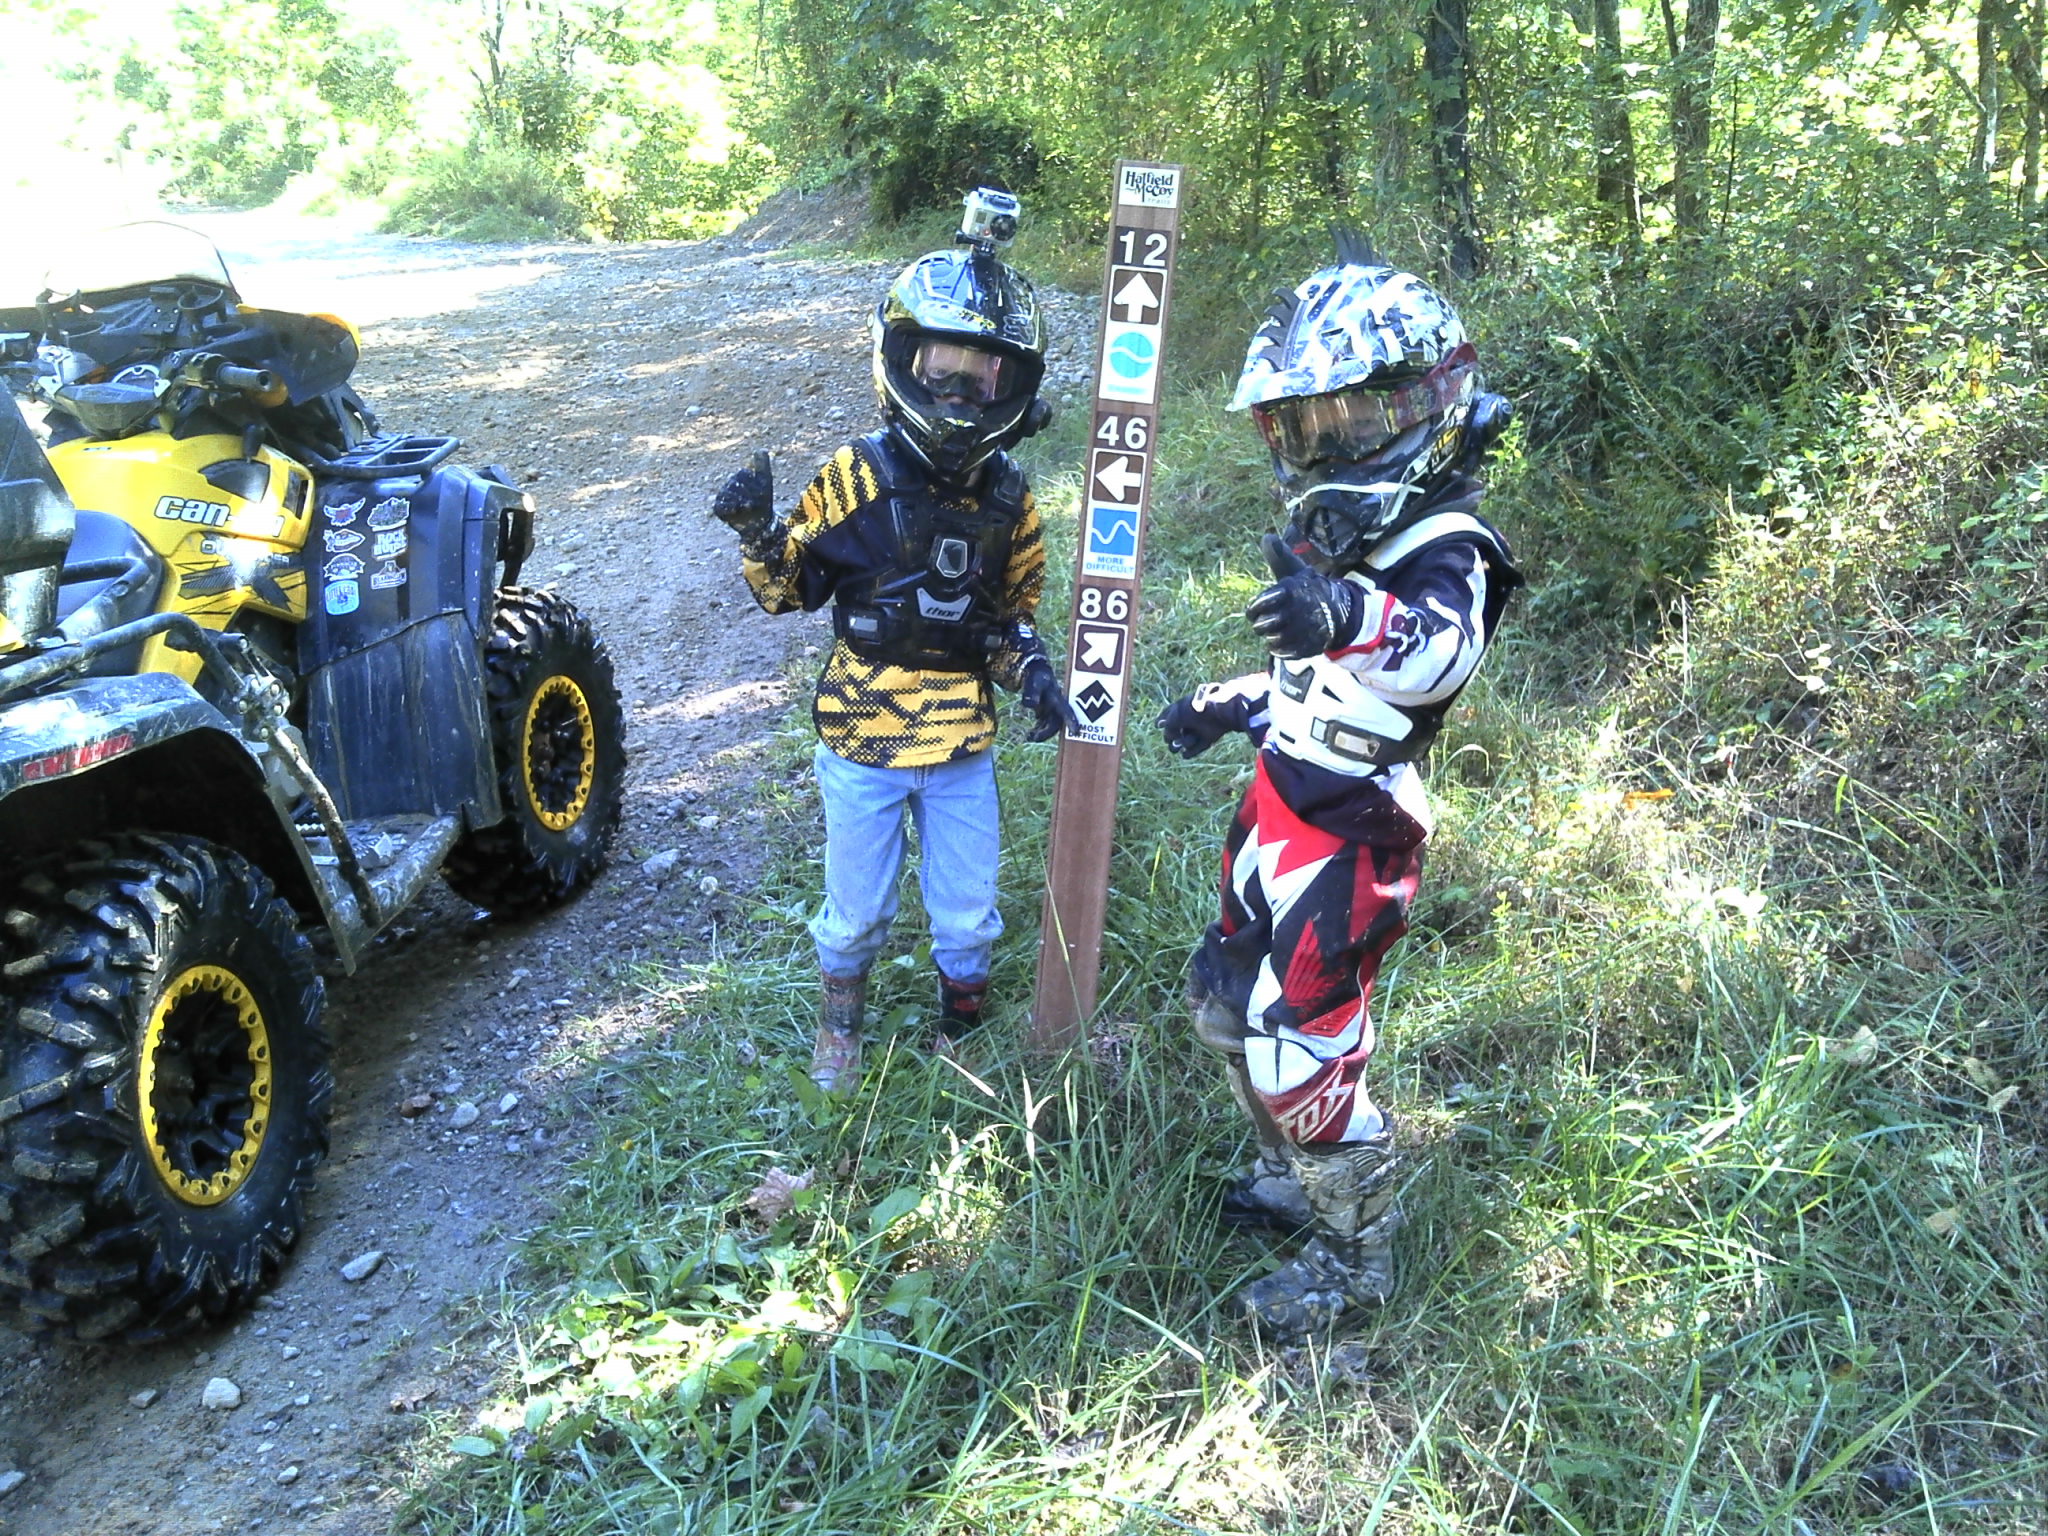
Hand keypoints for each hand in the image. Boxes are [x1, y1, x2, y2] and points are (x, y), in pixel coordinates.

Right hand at [713, 451, 775, 545]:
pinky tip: (737, 511)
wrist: (761, 522)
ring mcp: (723, 496)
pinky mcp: (718, 508)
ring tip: (748, 508)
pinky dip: (729, 508)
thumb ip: (762, 465)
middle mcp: (729, 484)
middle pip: (735, 484)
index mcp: (739, 476)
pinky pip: (720, 506)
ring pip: (727, 494)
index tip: (761, 493)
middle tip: (755, 503)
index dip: (754, 485)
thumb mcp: (765, 481)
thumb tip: (760, 449)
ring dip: (740, 502)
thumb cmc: (763, 501)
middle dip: (748, 495)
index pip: (743, 474)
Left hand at [1020, 660, 1080, 741]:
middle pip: (1057, 723)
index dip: (1072, 721)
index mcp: (1057, 698)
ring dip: (1042, 733)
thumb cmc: (1038, 677)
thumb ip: (1032, 692)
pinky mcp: (1047, 714)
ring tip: (1029, 737)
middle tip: (1033, 737)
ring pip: (1051, 726)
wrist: (1037, 674)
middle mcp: (1057, 707)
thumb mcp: (1034, 682)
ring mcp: (1053, 711)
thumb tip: (1031, 705)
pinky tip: (1029, 735)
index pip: (1066, 710)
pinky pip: (1045, 725)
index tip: (1077, 731)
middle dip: (1047, 732)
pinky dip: (1039, 731)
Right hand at [1157, 690, 1234, 758]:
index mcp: (1183, 706)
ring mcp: (1200, 727)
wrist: (1219, 711)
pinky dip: (1191, 752)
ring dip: (1183, 742)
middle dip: (1172, 736)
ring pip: (1186, 739)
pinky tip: (1185, 754)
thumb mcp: (1175, 717)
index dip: (1162, 720)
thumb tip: (1167, 739)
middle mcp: (1191, 717)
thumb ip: (1168, 727)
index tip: (1157, 725)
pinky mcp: (1209, 737)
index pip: (1168, 714)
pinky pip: (1197, 748)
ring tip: (1184, 741)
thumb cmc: (1195, 710)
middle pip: (1176, 730)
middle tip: (1172, 740)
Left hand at [1245, 534, 1364, 658]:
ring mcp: (1301, 632)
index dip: (1254, 607)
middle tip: (1268, 619)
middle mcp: (1294, 612)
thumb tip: (1266, 537)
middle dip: (1261, 623)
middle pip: (1260, 626)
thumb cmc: (1309, 590)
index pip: (1258, 605)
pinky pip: (1280, 652)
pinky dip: (1280, 647)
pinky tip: (1287, 637)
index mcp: (1289, 591)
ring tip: (1280, 627)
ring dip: (1271, 635)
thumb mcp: (1295, 571)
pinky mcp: (1305, 648)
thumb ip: (1278, 557)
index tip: (1257, 607)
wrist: (1338, 612)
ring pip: (1269, 640)